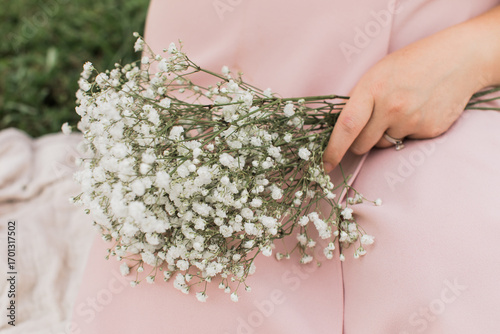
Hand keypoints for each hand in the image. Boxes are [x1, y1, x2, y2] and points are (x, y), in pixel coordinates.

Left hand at [322, 6, 499, 171]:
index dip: (333, 149)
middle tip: (372, 123)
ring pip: (384, 145)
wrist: (458, 59)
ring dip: (385, 135)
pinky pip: (406, 142)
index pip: (346, 126)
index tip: (325, 164)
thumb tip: (340, 130)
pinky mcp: (429, 130)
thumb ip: (360, 100)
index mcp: (373, 88)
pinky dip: (408, 132)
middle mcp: (391, 107)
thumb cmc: (411, 64)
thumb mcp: (378, 73)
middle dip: (360, 142)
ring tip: (401, 110)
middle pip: (362, 144)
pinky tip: (419, 111)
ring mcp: (412, 120)